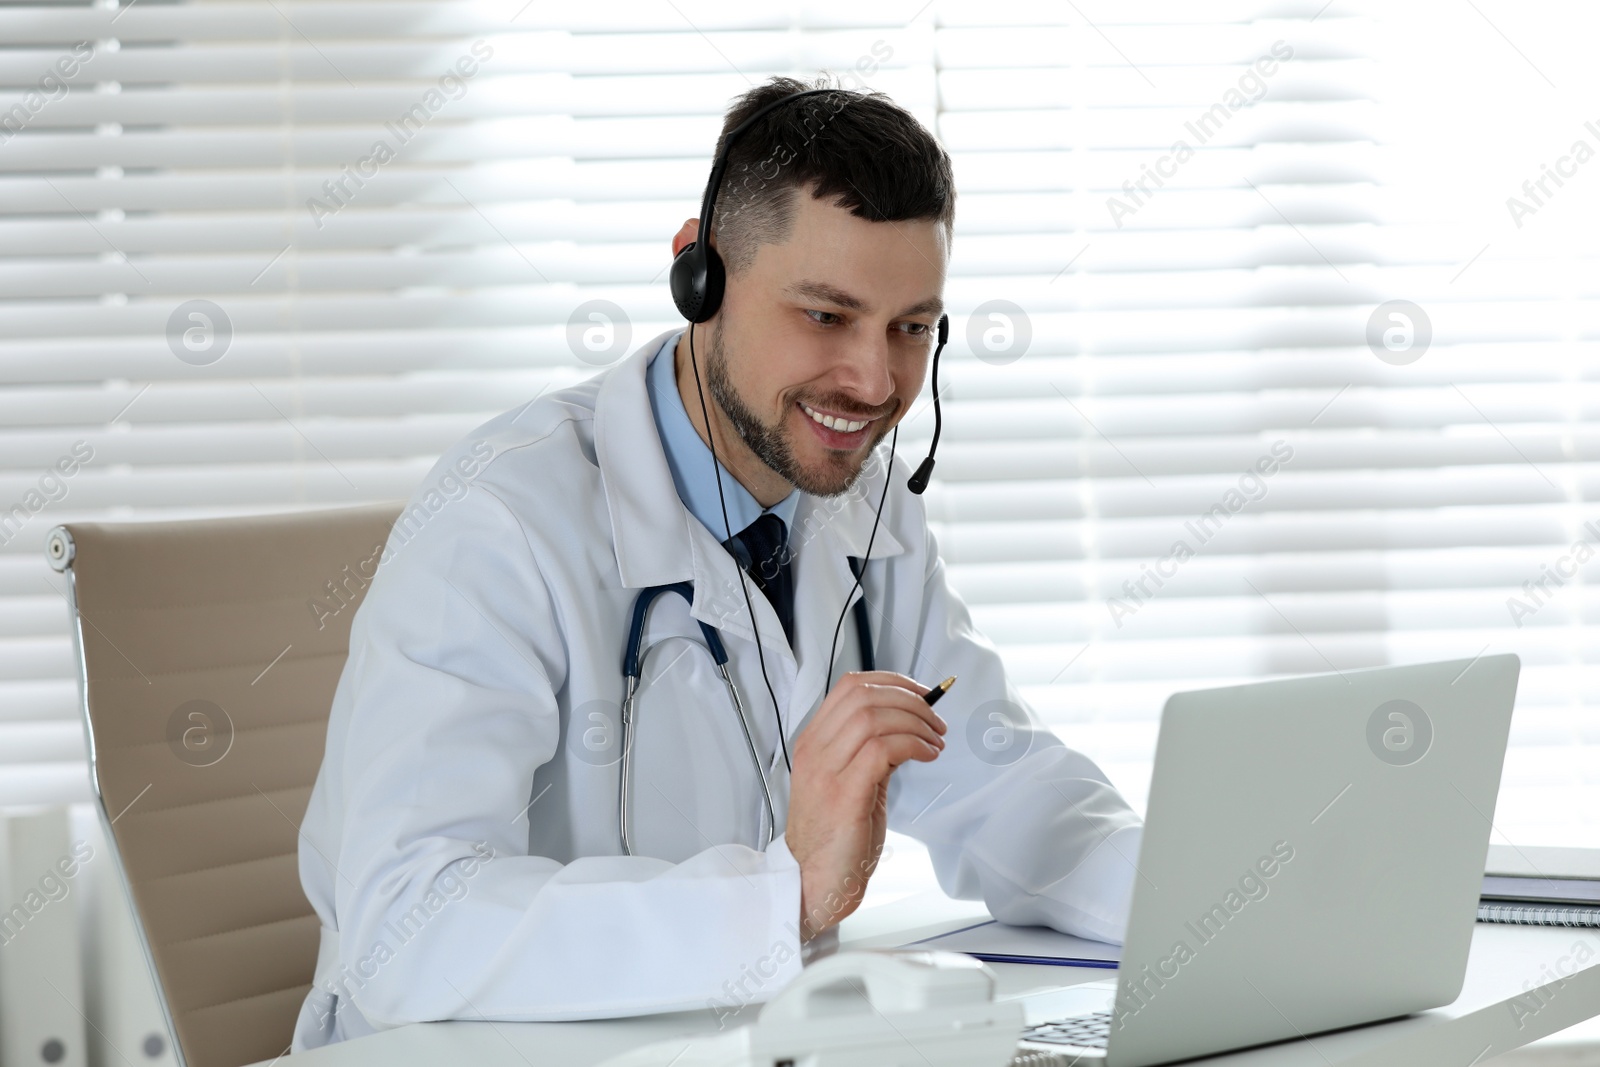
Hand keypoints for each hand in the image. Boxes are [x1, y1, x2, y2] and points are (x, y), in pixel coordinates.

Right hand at [785, 671, 946, 939]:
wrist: (812, 882)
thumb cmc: (834, 838)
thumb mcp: (849, 782)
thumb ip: (870, 751)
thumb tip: (907, 725)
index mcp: (813, 743)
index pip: (850, 687)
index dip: (891, 681)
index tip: (921, 693)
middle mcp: (815, 751)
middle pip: (864, 696)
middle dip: (910, 699)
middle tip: (936, 720)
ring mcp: (827, 772)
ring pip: (874, 717)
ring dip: (916, 722)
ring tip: (935, 740)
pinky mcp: (845, 795)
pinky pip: (883, 749)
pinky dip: (913, 745)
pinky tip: (926, 755)